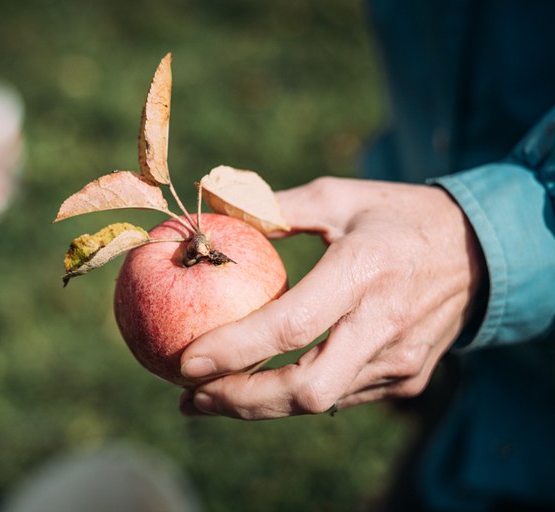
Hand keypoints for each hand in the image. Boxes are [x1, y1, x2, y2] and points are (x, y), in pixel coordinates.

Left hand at [179, 177, 485, 418]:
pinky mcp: (406, 378)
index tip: (183, 361)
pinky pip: (340, 397)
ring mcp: (400, 359)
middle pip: (305, 388)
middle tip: (188, 396)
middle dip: (240, 400)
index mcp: (365, 272)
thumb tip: (212, 209)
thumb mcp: (340, 197)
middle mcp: (384, 325)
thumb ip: (275, 208)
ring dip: (259, 406)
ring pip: (320, 402)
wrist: (483, 250)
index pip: (291, 327)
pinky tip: (261, 387)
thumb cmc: (398, 217)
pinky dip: (294, 397)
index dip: (233, 350)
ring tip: (209, 398)